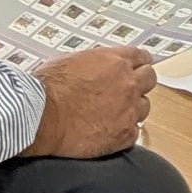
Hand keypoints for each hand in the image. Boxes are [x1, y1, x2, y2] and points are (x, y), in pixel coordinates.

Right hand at [29, 44, 156, 157]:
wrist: (41, 117)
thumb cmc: (48, 88)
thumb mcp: (70, 60)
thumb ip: (93, 62)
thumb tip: (95, 67)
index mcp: (115, 61)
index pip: (141, 57)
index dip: (139, 63)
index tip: (139, 67)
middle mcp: (127, 84)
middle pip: (150, 79)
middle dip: (141, 83)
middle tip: (130, 89)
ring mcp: (128, 110)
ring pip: (144, 107)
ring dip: (133, 108)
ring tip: (115, 113)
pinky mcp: (124, 135)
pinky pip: (135, 132)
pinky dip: (125, 132)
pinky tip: (110, 131)